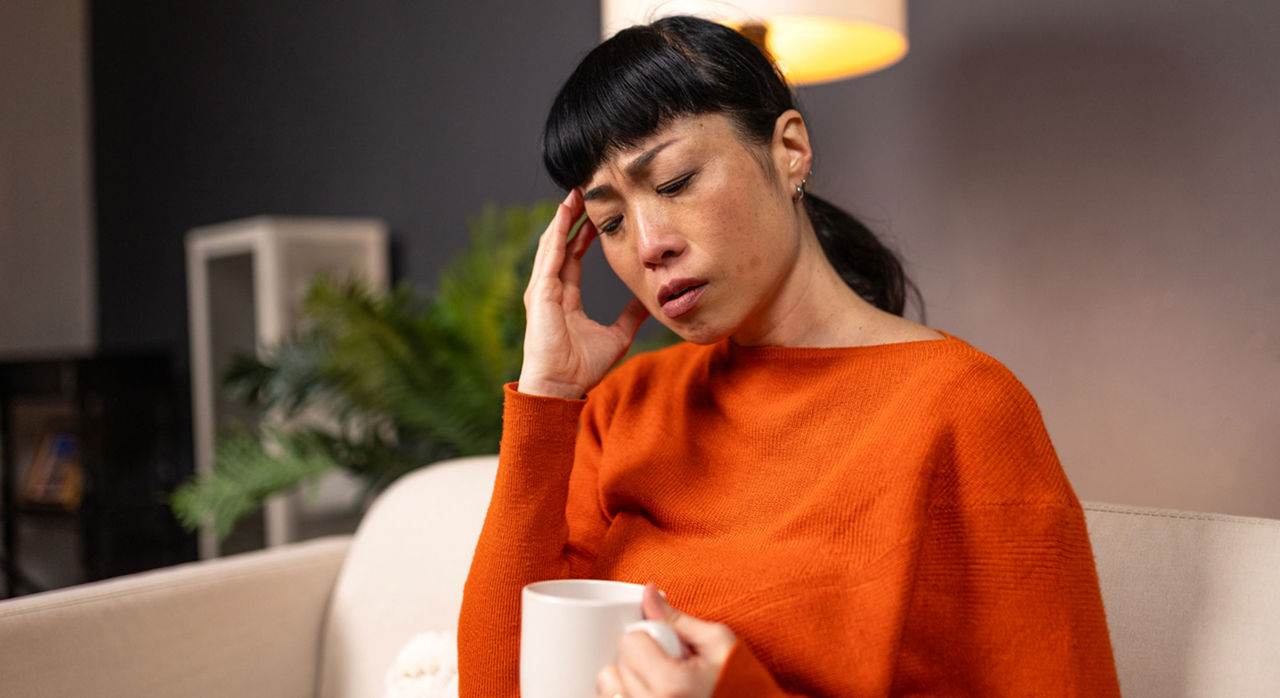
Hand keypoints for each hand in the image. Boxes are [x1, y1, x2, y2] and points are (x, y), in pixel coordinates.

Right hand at [517, 189, 648, 397]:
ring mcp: (543, 290)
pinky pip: (550, 256)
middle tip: (584, 193)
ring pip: (553, 245)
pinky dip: (557, 234)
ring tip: (573, 195)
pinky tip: (564, 214)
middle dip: (572, 219)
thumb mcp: (618, 336)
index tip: (596, 217)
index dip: (584, 236)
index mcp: (566, 298)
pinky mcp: (541, 292)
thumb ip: (631, 316)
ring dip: (563, 219)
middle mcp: (551, 290)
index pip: (574, 258)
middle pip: (561, 245)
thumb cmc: (583, 368)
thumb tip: (650, 301)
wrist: (562, 386)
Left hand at [596, 584, 736, 697]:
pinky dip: (626, 694)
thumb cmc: (741, 684)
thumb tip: (648, 592)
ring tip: (659, 686)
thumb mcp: (718, 643)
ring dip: (629, 683)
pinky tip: (651, 693)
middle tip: (672, 669)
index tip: (671, 648)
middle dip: (640, 660)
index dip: (650, 637)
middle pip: (617, 666)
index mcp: (671, 685)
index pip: (630, 642)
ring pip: (609, 690)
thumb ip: (677, 620)